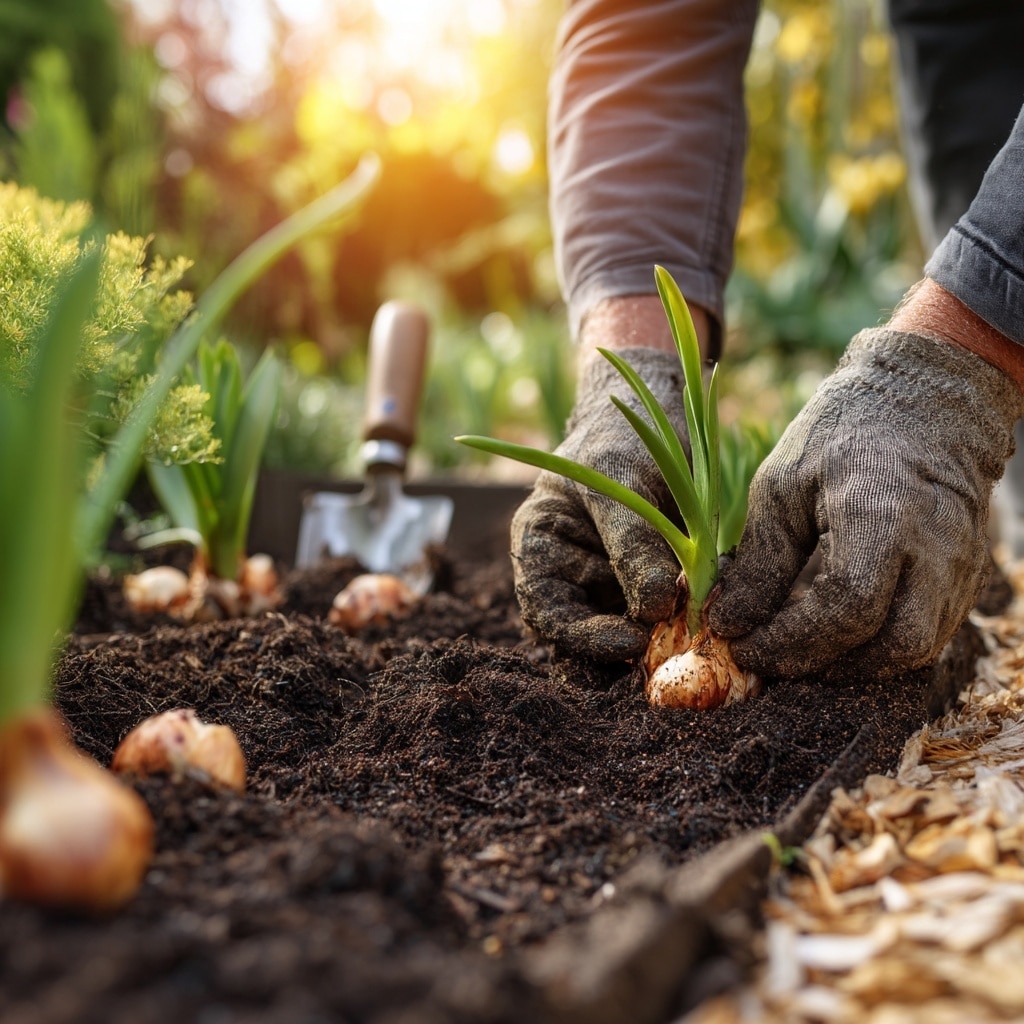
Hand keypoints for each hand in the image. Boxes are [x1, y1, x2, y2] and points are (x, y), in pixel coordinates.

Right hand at [511, 347, 685, 660]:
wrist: (656, 412)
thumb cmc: (622, 438)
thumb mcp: (622, 480)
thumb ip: (633, 543)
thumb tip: (656, 609)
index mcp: (539, 548)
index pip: (547, 609)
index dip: (580, 636)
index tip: (629, 642)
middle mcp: (567, 576)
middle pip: (577, 640)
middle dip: (614, 663)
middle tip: (659, 675)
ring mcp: (606, 587)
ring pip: (616, 643)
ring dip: (647, 660)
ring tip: (683, 667)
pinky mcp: (645, 591)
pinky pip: (655, 626)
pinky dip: (674, 639)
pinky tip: (701, 646)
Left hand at [708, 327, 1023, 680]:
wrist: (923, 400)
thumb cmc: (840, 436)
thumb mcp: (781, 487)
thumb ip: (760, 563)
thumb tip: (728, 625)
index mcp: (881, 517)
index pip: (844, 609)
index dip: (790, 642)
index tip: (744, 648)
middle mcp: (935, 548)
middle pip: (895, 645)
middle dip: (826, 665)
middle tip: (773, 659)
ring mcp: (960, 564)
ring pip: (917, 649)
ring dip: (856, 664)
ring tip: (801, 651)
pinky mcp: (966, 574)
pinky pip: (929, 632)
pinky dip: (880, 645)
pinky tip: (837, 635)